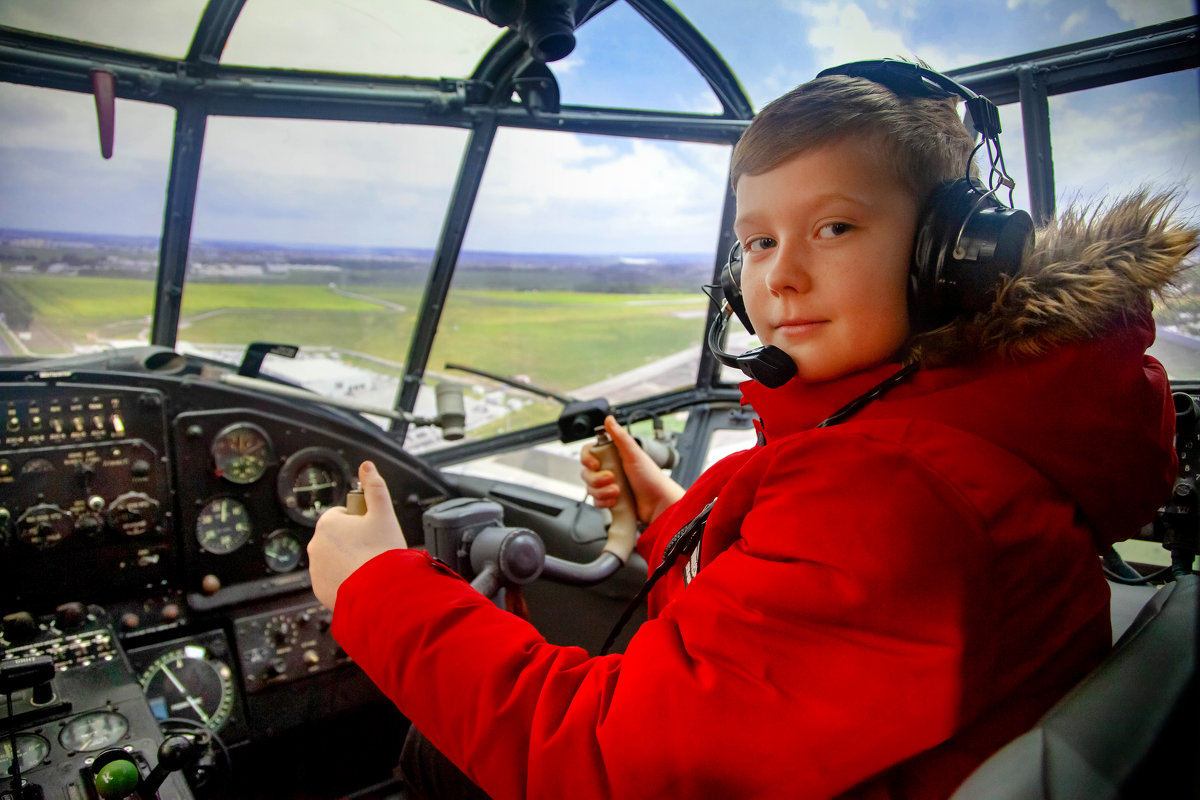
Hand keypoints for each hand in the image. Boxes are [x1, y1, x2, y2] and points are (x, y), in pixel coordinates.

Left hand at [308, 461, 406, 611]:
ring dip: (347, 560)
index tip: (372, 531)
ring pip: (334, 558)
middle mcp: (315, 544)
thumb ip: (374, 486)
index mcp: (328, 523)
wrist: (381, 593)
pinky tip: (361, 581)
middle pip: (337, 537)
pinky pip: (332, 579)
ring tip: (368, 567)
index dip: (360, 522)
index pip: (342, 515)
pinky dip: (344, 579)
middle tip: (373, 549)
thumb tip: (367, 465)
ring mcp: (315, 568)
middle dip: (352, 541)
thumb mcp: (384, 514)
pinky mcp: (319, 589)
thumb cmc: (382, 553)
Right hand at [580, 416, 684, 526]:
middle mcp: (609, 470)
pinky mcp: (610, 500)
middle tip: (612, 478)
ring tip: (618, 492)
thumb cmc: (650, 477)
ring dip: (602, 492)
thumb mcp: (634, 454)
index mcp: (612, 456)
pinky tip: (616, 500)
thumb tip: (609, 419)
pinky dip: (604, 502)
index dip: (587, 459)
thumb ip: (620, 436)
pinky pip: (596, 501)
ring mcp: (608, 486)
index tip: (595, 464)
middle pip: (586, 473)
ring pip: (590, 488)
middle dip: (597, 479)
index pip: (588, 453)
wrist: (658, 503)